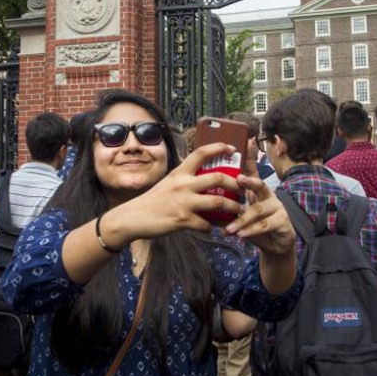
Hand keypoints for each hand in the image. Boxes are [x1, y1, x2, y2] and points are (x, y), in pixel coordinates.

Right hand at [107, 143, 245, 243]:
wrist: (133, 217)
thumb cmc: (152, 200)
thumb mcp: (168, 183)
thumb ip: (185, 179)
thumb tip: (202, 177)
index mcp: (180, 172)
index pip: (201, 153)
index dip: (218, 147)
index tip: (232, 148)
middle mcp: (183, 185)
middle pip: (218, 178)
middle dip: (236, 184)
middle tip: (242, 188)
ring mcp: (184, 203)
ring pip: (218, 202)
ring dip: (232, 207)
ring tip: (239, 210)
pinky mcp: (183, 220)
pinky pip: (206, 224)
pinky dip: (212, 227)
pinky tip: (212, 228)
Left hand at [225, 142, 296, 256]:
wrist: (275, 244)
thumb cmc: (254, 225)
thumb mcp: (241, 213)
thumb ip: (228, 206)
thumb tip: (205, 200)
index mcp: (256, 190)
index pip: (252, 170)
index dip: (250, 156)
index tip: (246, 141)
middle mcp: (268, 194)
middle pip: (259, 184)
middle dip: (249, 181)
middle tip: (238, 179)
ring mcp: (276, 207)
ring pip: (257, 210)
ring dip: (242, 219)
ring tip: (229, 227)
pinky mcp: (282, 221)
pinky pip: (264, 225)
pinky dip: (250, 230)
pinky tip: (240, 234)